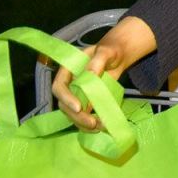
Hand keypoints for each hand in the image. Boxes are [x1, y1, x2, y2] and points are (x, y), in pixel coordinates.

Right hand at [51, 16, 156, 131]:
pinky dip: (90, 125)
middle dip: (77, 116)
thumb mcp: (106, 52)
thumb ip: (98, 61)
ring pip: (73, 114)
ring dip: (84, 124)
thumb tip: (89, 75)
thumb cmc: (111, 50)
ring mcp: (76, 95)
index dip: (66, 98)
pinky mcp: (86, 103)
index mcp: (68, 70)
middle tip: (93, 123)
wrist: (118, 56)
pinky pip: (83, 116)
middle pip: (65, 105)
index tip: (79, 107)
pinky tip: (102, 127)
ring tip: (101, 127)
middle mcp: (69, 85)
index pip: (59, 86)